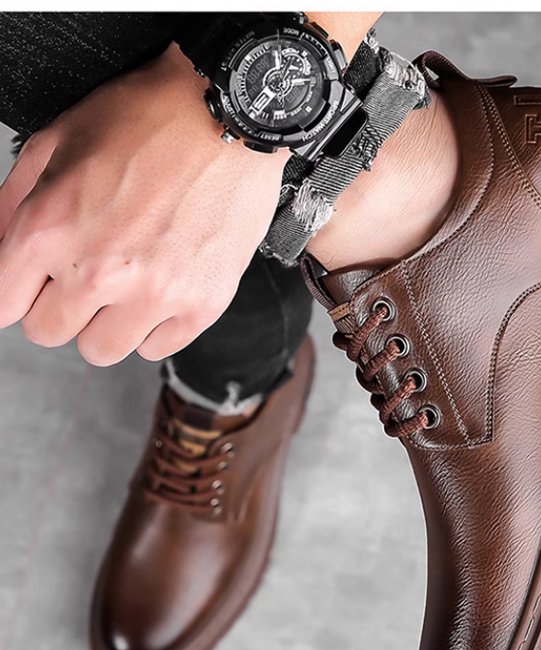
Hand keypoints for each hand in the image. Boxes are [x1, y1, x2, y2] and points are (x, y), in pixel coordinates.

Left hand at [0, 44, 286, 365]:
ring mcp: (156, 294)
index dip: (18, 293)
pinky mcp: (202, 305)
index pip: (5, 306)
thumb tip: (2, 251)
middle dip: (59, 307)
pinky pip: (157, 348)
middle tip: (85, 278)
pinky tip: (161, 289)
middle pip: (50, 333)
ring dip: (105, 323)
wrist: (228, 117)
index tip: (35, 285)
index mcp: (51, 230)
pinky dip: (153, 326)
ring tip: (126, 285)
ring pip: (103, 350)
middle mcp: (100, 271)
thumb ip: (14, 203)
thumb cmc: (148, 120)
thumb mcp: (57, 141)